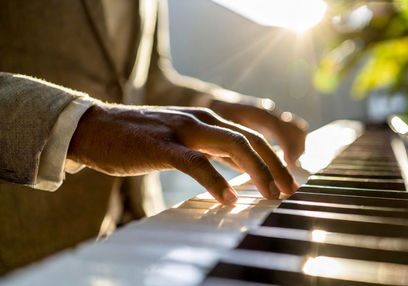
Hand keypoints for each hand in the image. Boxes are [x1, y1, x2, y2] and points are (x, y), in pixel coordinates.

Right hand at [68, 103, 297, 203]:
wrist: (95, 129)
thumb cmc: (141, 139)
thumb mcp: (185, 140)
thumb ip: (214, 149)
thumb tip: (243, 166)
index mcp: (207, 121)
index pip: (252, 137)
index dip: (274, 158)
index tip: (288, 181)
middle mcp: (201, 121)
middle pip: (250, 140)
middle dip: (274, 165)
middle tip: (289, 189)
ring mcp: (182, 130)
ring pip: (232, 145)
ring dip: (257, 170)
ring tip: (272, 193)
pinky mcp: (162, 146)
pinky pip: (196, 163)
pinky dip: (216, 180)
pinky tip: (230, 198)